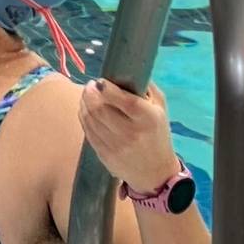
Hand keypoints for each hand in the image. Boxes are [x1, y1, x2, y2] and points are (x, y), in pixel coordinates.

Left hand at [79, 78, 180, 192]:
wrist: (156, 172)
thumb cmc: (158, 134)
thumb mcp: (160, 109)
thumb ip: (146, 89)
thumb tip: (127, 70)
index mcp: (148, 118)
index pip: (123, 100)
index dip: (106, 88)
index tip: (100, 80)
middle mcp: (131, 133)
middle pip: (100, 109)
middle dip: (90, 93)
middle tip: (90, 86)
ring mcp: (116, 146)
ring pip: (90, 119)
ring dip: (84, 103)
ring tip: (86, 95)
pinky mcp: (104, 155)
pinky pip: (88, 132)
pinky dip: (83, 117)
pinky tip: (85, 110)